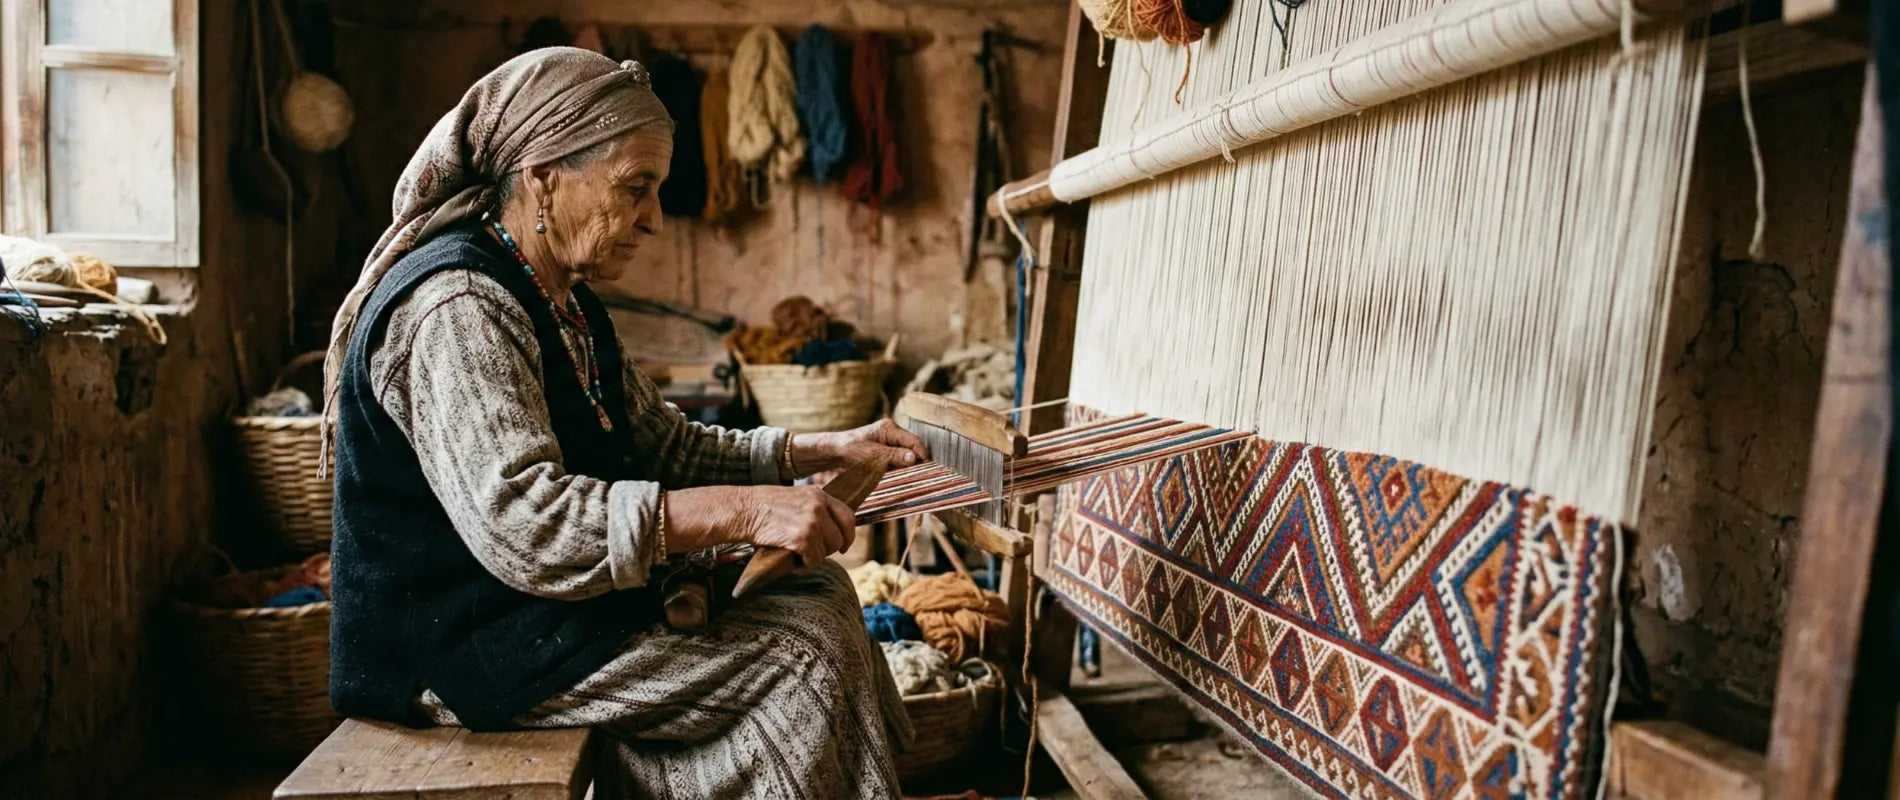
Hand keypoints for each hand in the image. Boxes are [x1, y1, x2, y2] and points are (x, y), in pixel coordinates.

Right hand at [736, 485, 856, 569]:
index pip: (848, 516)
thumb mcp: (794, 499)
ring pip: (827, 551)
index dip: (848, 534)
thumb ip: (813, 510)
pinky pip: (814, 560)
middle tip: (812, 554)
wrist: (741, 510)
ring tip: (798, 558)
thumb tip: (828, 531)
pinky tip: (794, 565)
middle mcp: (819, 506)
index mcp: (819, 494)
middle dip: (828, 550)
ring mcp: (812, 522)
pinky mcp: (802, 538)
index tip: (843, 545)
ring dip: (814, 559)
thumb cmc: (762, 507)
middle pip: (840, 537)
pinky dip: (805, 567)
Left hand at [791, 418, 929, 479]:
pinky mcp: (884, 452)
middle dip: (916, 462)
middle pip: (911, 448)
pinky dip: (899, 468)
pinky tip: (899, 476)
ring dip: (907, 466)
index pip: (913, 441)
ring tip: (911, 478)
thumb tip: (914, 458)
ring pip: (905, 455)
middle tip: (921, 476)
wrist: (833, 452)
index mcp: (889, 428)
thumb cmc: (850, 450)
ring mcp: (888, 442)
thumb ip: (894, 456)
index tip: (928, 469)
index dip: (922, 455)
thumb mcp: (873, 455)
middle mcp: (891, 433)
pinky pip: (897, 460)